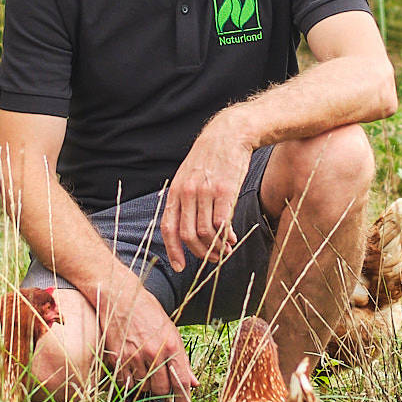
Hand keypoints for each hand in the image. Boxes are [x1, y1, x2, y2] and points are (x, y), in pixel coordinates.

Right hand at [99, 279, 196, 394]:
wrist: (120, 298)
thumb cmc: (148, 311)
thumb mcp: (171, 331)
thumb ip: (182, 359)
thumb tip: (193, 382)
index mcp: (172, 346)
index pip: (181, 382)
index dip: (183, 399)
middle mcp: (154, 353)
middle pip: (162, 389)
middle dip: (164, 394)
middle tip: (163, 390)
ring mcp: (135, 356)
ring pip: (144, 387)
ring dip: (147, 384)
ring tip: (147, 370)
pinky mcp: (118, 358)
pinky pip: (127, 381)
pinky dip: (131, 380)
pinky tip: (133, 368)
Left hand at [161, 118, 253, 268]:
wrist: (229, 134)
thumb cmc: (210, 158)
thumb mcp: (188, 175)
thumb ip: (186, 200)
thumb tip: (188, 227)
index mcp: (176, 191)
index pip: (169, 228)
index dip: (173, 251)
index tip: (180, 267)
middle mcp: (187, 193)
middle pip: (188, 235)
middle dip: (200, 253)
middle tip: (212, 260)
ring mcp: (205, 192)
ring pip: (207, 233)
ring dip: (216, 248)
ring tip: (225, 251)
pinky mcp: (224, 191)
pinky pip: (223, 223)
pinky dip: (227, 237)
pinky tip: (233, 239)